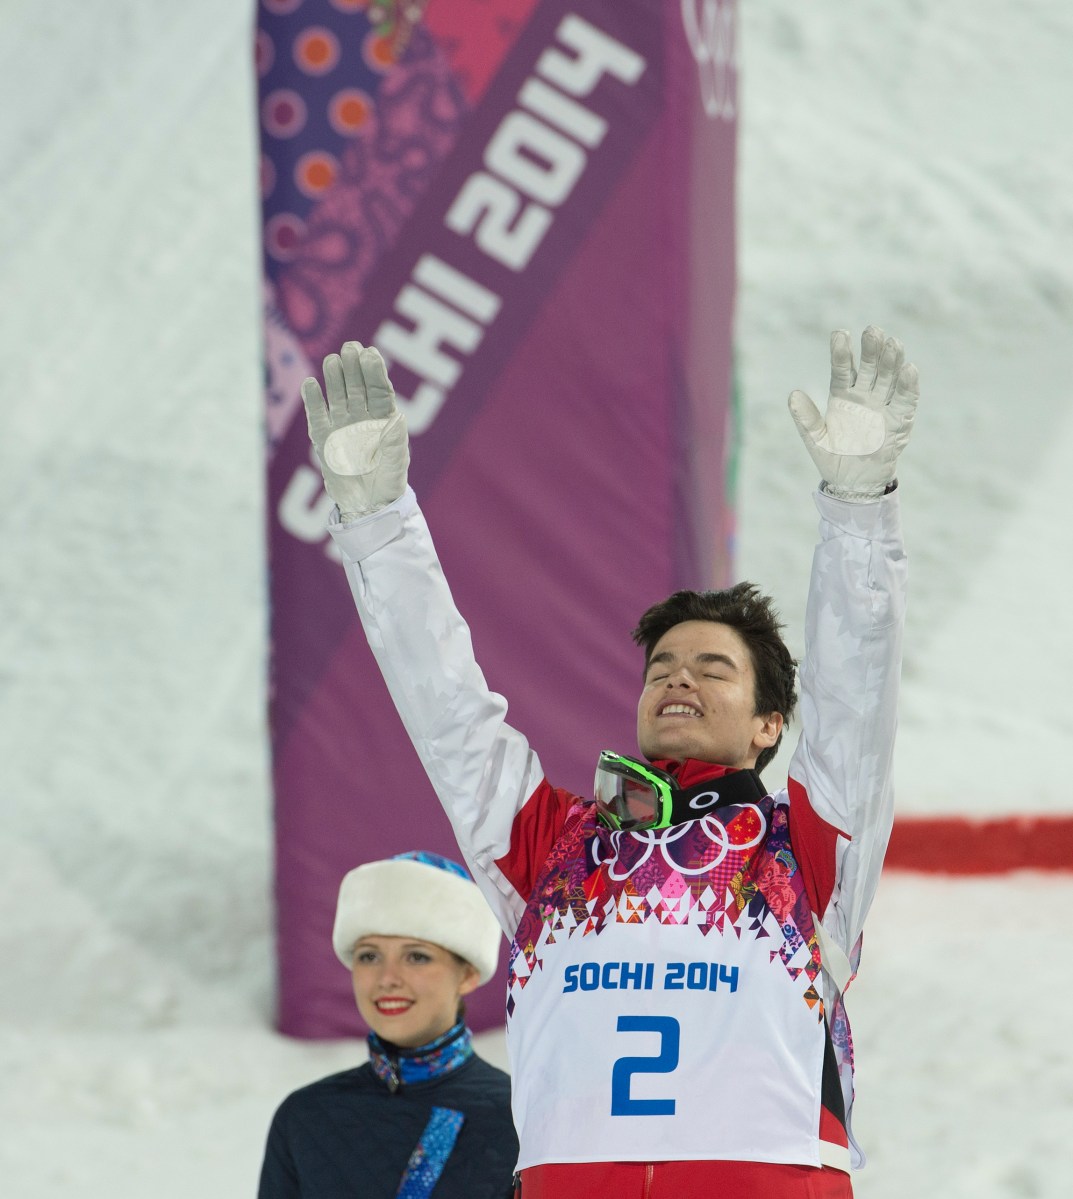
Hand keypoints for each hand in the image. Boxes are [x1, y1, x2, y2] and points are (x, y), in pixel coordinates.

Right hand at [301, 342, 409, 520]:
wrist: (368, 504)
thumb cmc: (388, 480)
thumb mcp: (395, 460)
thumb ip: (394, 439)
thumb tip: (397, 415)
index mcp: (383, 417)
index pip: (378, 388)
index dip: (374, 370)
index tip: (370, 353)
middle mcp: (362, 417)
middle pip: (357, 385)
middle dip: (354, 366)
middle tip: (350, 347)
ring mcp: (342, 426)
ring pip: (337, 395)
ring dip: (335, 377)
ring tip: (333, 361)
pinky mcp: (323, 439)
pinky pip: (317, 415)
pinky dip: (313, 400)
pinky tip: (310, 384)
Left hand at [788, 325, 918, 501]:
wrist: (853, 483)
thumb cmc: (833, 458)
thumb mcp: (816, 440)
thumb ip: (806, 419)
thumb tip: (793, 395)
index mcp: (842, 396)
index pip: (843, 368)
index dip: (842, 352)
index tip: (839, 334)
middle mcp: (864, 395)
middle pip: (870, 367)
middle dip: (871, 349)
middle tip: (873, 331)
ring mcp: (882, 405)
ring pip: (889, 377)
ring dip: (892, 360)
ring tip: (892, 343)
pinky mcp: (900, 419)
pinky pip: (905, 399)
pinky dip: (908, 385)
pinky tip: (909, 369)